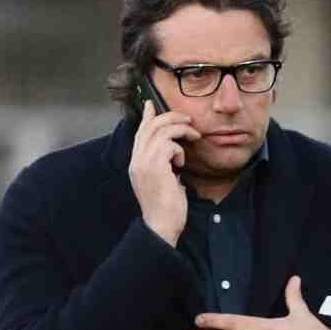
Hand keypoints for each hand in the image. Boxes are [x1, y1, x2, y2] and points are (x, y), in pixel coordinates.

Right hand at [130, 100, 200, 245]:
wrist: (161, 225)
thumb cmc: (166, 207)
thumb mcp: (163, 180)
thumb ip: (163, 165)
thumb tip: (174, 152)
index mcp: (136, 163)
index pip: (140, 133)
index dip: (147, 117)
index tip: (151, 104)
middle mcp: (136, 160)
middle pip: (150, 126)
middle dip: (171, 117)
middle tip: (188, 120)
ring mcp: (143, 162)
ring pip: (162, 131)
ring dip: (181, 131)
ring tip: (194, 137)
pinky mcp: (155, 166)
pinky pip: (170, 145)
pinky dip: (180, 151)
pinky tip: (181, 165)